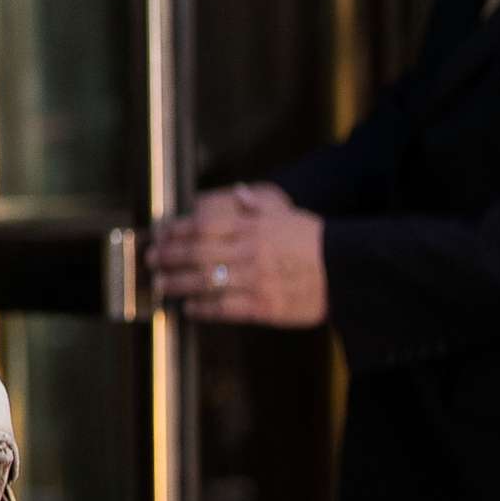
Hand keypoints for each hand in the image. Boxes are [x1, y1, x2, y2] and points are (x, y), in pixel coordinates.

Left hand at [147, 183, 327, 326]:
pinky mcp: (264, 306)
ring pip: (205, 282)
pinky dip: (203, 309)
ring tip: (160, 285)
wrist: (349, 272)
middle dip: (168, 256)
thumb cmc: (316, 242)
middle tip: (150, 260)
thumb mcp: (288, 215)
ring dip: (177, 283)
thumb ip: (258, 206)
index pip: (204, 225)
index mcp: (253, 227)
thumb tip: (237, 191)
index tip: (160, 234)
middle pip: (197, 253)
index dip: (176, 230)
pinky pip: (225, 308)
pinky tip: (189, 308)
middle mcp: (250, 252)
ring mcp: (255, 280)